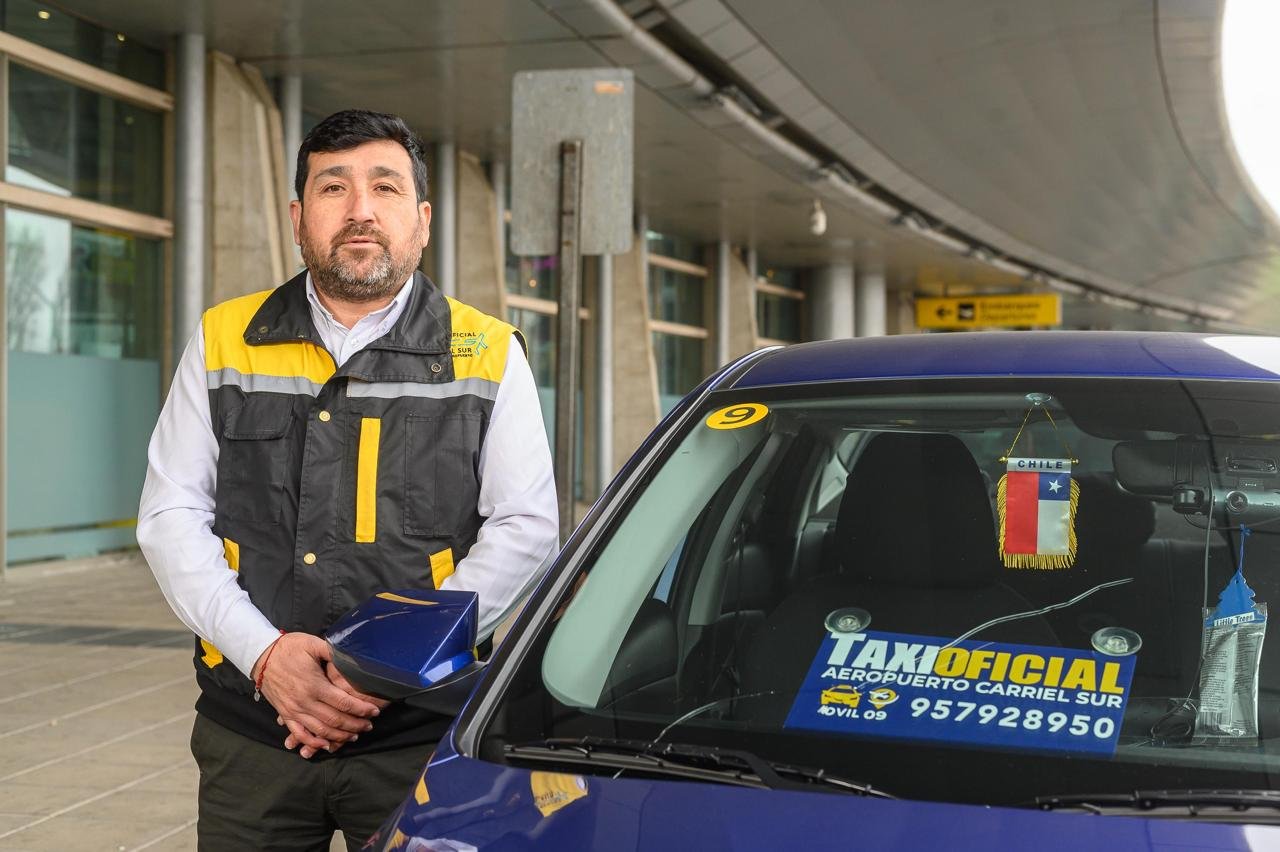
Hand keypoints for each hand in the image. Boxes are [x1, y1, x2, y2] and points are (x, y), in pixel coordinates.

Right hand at [253, 633, 380, 757]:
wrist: (260, 655)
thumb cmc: (289, 648)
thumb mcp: (313, 644)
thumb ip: (333, 652)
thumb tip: (352, 658)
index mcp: (314, 684)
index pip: (343, 702)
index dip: (361, 709)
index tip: (374, 711)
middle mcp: (305, 701)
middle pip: (335, 720)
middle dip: (355, 725)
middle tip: (369, 726)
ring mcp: (294, 710)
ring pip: (320, 731)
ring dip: (339, 736)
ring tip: (354, 736)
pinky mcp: (285, 714)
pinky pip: (300, 733)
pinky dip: (313, 743)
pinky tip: (326, 745)